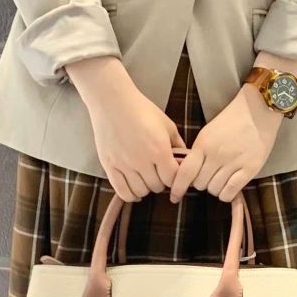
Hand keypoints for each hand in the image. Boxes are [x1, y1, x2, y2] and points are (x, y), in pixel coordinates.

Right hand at [65, 56, 185, 201]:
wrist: (113, 101)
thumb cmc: (141, 110)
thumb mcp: (167, 124)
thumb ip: (178, 144)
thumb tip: (187, 159)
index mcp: (159, 150)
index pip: (173, 178)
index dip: (175, 178)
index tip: (172, 173)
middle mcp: (142, 160)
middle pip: (157, 186)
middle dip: (161, 182)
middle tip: (159, 174)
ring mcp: (124, 164)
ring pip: (141, 191)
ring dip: (146, 188)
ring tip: (147, 179)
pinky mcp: (110, 166)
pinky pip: (122, 191)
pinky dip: (131, 195)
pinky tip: (135, 189)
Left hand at [169, 82, 282, 203]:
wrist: (259, 110)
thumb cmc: (232, 120)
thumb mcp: (208, 132)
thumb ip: (198, 152)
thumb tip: (189, 174)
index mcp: (204, 144)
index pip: (185, 172)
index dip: (178, 188)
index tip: (174, 196)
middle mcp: (217, 155)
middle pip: (200, 184)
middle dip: (201, 183)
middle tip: (208, 176)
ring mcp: (234, 162)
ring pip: (214, 190)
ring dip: (215, 188)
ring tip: (221, 178)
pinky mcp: (250, 169)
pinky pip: (231, 191)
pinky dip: (226, 194)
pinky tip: (228, 187)